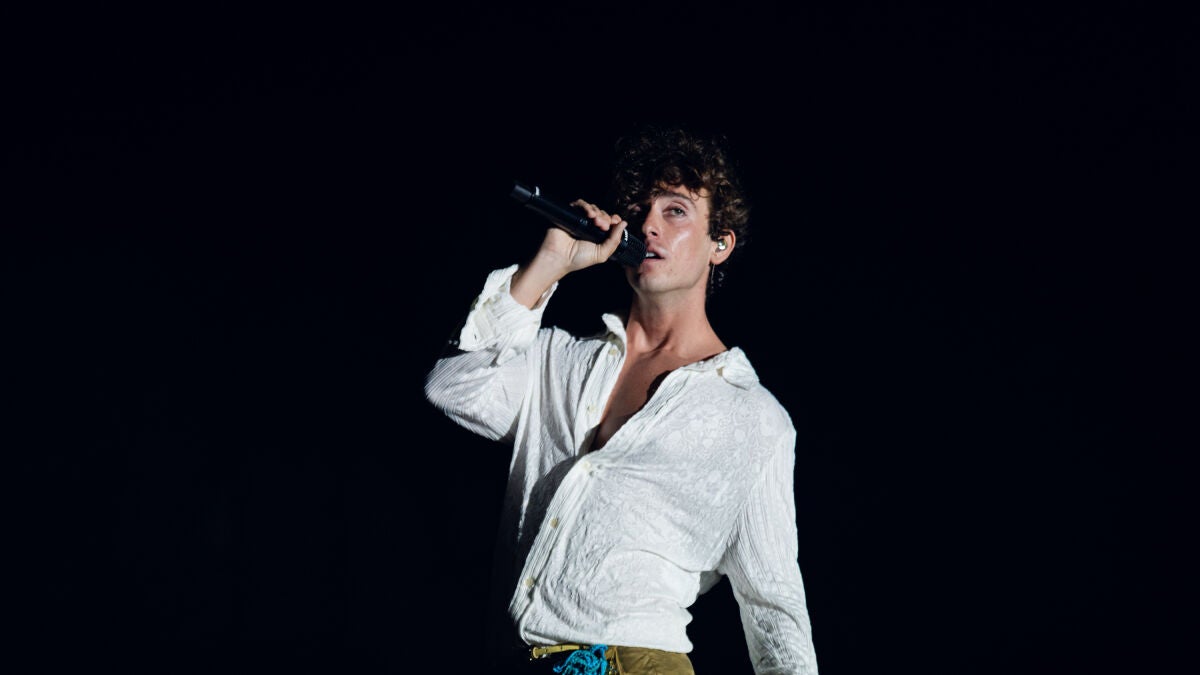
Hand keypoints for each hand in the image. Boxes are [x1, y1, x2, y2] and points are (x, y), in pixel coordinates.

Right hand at [510, 199, 628, 307]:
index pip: (610, 223)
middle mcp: (590, 226)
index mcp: (598, 235)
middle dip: (605, 218)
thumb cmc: (578, 258)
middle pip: (603, 214)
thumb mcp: (602, 253)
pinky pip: (580, 204)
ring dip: (598, 212)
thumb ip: (614, 240)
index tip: (615, 222)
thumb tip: (624, 223)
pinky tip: (589, 214)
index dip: (614, 221)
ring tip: (596, 222)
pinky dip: (587, 206)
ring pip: (593, 208)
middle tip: (603, 226)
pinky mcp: (571, 213)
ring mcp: (580, 220)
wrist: (559, 257)